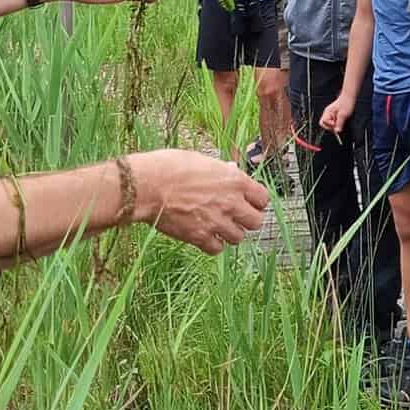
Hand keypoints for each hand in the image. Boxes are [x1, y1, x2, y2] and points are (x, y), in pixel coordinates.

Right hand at [133, 150, 268, 253]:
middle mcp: (231, 202)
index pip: (263, 199)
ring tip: (217, 226)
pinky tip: (203, 235)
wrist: (146, 185)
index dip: (256, 202)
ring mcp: (217, 221)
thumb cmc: (169, 167)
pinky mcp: (200, 237)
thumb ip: (221, 171)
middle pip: (256, 222)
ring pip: (238, 238)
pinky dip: (212, 244)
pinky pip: (217, 249)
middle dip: (247, 220)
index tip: (248, 203)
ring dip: (229, 233)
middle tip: (235, 217)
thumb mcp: (202, 160)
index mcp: (235, 180)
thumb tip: (231, 170)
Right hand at [318, 96, 354, 134]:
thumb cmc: (346, 103)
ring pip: (331, 124)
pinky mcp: (335, 116)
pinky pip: (335, 122)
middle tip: (339, 125)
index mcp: (327, 112)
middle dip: (332, 126)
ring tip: (342, 120)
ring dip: (336, 125)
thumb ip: (339, 124)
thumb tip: (337, 132)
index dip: (329, 126)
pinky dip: (338, 123)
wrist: (350, 97)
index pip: (323, 123)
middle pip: (325, 125)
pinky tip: (343, 119)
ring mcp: (331, 115)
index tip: (336, 125)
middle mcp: (328, 114)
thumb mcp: (343, 115)